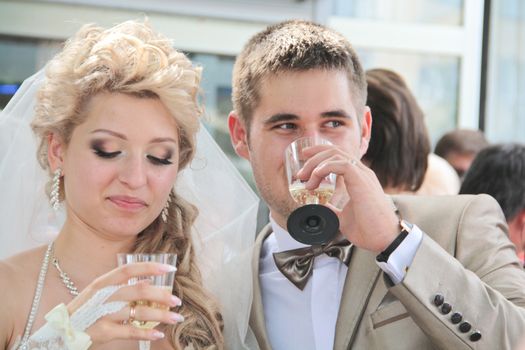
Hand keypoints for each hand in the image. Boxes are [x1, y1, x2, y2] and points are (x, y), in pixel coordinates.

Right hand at [67, 262, 182, 345]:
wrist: (59, 334)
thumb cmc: (85, 311)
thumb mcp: (99, 293)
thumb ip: (121, 286)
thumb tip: (149, 281)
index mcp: (103, 282)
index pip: (129, 269)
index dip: (150, 267)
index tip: (169, 268)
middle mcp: (103, 295)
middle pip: (138, 290)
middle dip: (161, 295)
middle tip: (177, 300)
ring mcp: (102, 314)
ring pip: (138, 312)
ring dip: (161, 315)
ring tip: (176, 317)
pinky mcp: (103, 332)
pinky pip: (130, 331)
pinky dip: (146, 333)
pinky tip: (159, 333)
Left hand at [297, 144, 398, 251]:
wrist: (385, 239)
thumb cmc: (370, 230)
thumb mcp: (344, 218)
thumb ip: (334, 210)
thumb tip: (322, 208)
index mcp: (358, 179)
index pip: (338, 156)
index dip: (319, 155)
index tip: (304, 163)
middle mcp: (361, 173)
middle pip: (334, 151)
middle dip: (313, 157)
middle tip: (300, 173)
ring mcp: (363, 175)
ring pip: (336, 155)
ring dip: (316, 164)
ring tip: (305, 179)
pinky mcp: (362, 181)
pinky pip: (342, 164)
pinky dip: (326, 167)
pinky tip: (316, 177)